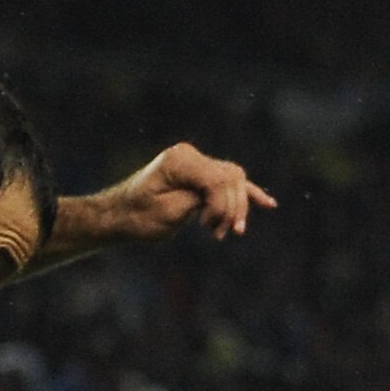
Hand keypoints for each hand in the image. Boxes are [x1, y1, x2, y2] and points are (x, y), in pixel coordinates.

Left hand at [92, 143, 275, 242]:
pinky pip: (227, 182)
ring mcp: (195, 163)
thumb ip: (200, 200)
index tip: (208, 229)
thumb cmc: (139, 217)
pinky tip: (268, 204)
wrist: (120, 215)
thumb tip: (226, 198)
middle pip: (231, 178)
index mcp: (180, 160)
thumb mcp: (169, 211)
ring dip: (237, 207)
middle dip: (231, 209)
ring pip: (234, 180)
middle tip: (217, 235)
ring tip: (229, 232)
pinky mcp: (198, 175)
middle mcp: (190, 155)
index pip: (218, 180)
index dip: (221, 207)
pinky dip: (246, 194)